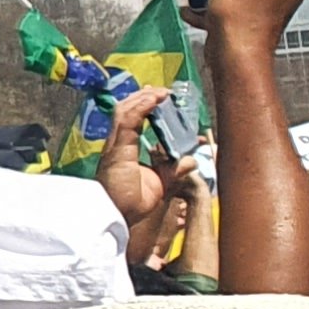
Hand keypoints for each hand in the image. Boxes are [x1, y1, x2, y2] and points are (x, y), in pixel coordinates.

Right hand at [103, 90, 172, 226]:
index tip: (165, 103)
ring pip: (125, 110)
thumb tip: (191, 160)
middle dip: (144, 98)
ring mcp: (116, 144)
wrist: (119, 216)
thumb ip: (175, 171)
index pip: (133, 121)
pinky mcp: (117, 147)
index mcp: (125, 150)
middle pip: (126, 111)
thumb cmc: (133, 204)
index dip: (147, 109)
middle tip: (164, 92)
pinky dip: (141, 106)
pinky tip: (154, 99)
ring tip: (162, 92)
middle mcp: (118, 144)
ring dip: (145, 98)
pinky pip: (127, 119)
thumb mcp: (162, 184)